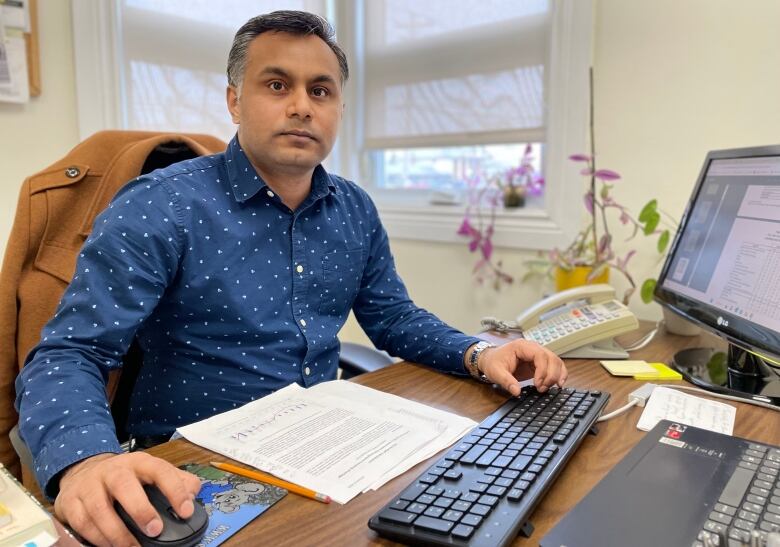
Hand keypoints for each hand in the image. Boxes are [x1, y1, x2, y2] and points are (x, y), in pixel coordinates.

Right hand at [55, 452, 201, 545]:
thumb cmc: (124, 477)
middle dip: (140, 509)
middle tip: (154, 530)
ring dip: (117, 532)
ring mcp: (89, 486)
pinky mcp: (70, 502)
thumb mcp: (151, 472)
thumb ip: (176, 480)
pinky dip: (96, 539)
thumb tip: (193, 493)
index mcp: (139, 463)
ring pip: (100, 509)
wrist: (83, 471)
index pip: (160, 470)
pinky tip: (109, 546)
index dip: (174, 490)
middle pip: (124, 485)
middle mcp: (113, 471)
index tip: (185, 511)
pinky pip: (82, 523)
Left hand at [477, 340, 567, 395]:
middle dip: (550, 375)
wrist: (491, 360)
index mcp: (522, 346)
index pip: (540, 355)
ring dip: (556, 376)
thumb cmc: (493, 362)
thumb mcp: (495, 372)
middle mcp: (533, 348)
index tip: (538, 384)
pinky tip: (558, 384)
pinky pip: (555, 366)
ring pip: (556, 361)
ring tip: (549, 388)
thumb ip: (506, 381)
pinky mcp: (540, 363)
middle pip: (551, 358)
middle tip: (542, 389)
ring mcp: (538, 355)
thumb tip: (517, 391)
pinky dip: (559, 374)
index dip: (542, 370)